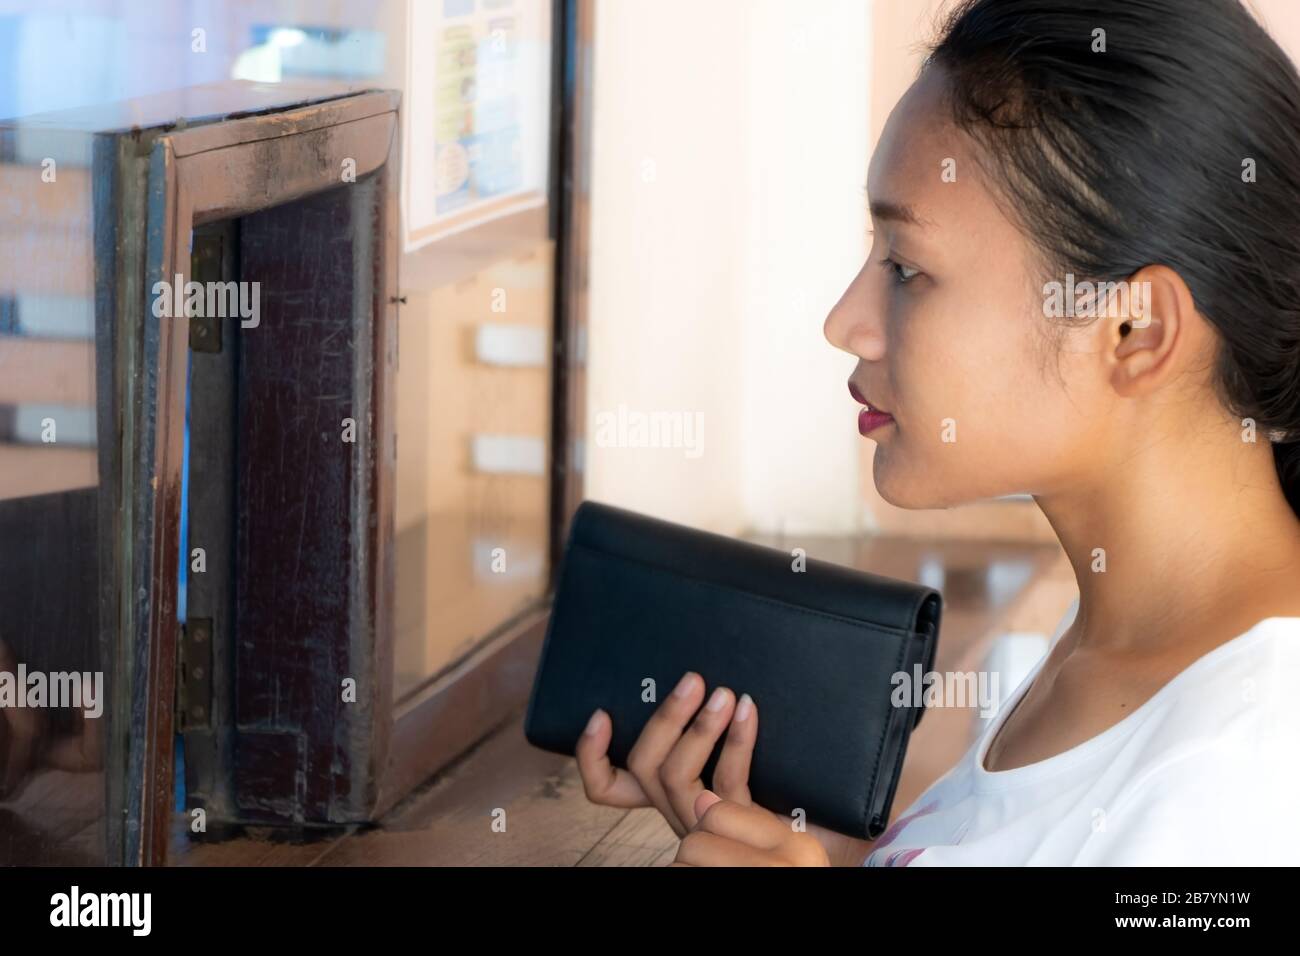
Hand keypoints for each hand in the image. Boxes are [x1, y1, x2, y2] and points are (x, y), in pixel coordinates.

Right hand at [575, 671, 871, 864]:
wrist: (821, 824)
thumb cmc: (777, 777)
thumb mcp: (730, 744)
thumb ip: (709, 719)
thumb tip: (704, 668)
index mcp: (666, 790)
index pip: (608, 787)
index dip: (592, 756)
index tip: (601, 714)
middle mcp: (677, 807)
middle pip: (642, 768)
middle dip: (663, 719)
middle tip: (692, 680)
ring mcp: (705, 819)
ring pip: (675, 777)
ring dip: (697, 729)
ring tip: (722, 693)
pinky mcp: (740, 824)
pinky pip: (727, 782)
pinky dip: (736, 741)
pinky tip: (748, 711)